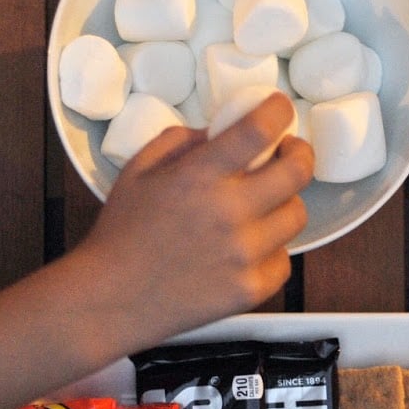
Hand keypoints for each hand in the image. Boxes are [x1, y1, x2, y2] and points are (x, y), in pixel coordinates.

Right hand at [68, 93, 314, 352]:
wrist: (109, 300)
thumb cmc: (121, 233)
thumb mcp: (138, 170)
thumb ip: (180, 141)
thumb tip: (221, 130)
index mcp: (198, 177)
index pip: (258, 130)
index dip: (278, 111)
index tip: (279, 108)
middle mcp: (228, 213)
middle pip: (297, 172)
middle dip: (299, 154)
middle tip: (288, 153)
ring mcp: (243, 255)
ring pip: (296, 216)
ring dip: (285, 203)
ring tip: (264, 205)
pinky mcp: (250, 290)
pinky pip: (284, 261)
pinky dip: (272, 251)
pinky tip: (250, 248)